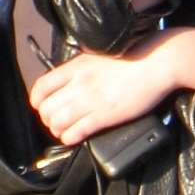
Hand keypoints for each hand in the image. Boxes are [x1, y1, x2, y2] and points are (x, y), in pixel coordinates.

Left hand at [30, 33, 184, 145]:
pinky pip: (77, 131)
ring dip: (58, 130)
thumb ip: (82, 69)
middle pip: (47, 108)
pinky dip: (70, 138)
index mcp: (76, 66)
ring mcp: (91, 99)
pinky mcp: (105, 115)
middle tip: (56, 122)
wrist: (157, 61)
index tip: (41, 106)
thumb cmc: (134, 56)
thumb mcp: (99, 55)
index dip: (37, 101)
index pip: (42, 86)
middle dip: (48, 119)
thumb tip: (70, 81)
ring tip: (64, 131)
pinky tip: (73, 138)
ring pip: (58, 122)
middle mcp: (79, 83)